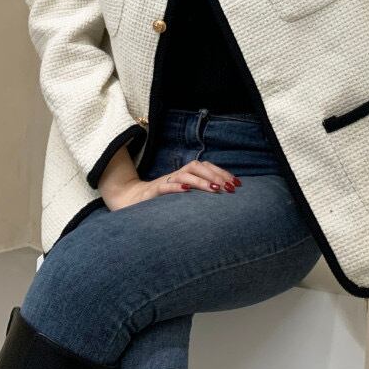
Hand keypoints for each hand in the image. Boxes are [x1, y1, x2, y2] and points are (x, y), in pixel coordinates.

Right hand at [103, 157, 241, 210]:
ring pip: (185, 174)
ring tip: (215, 189)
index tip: (237, 184)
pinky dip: (176, 187)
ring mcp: (165, 182)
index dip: (222, 172)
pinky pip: (165, 186)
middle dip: (216, 174)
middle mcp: (177, 176)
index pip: (206, 167)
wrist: (131, 202)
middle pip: (198, 166)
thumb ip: (197, 195)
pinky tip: (187, 191)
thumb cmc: (161, 202)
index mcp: (185, 176)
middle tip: (230, 187)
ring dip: (201, 181)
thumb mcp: (182, 198)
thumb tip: (223, 198)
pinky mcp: (153, 192)